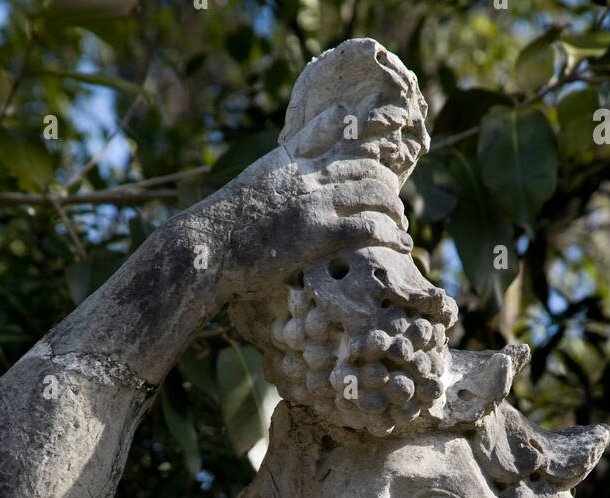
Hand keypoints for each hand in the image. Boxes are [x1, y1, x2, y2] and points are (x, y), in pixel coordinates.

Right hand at [201, 102, 413, 301]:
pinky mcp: (318, 234)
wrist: (208, 247)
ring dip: (395, 214)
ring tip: (400, 230)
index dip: (369, 157)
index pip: (343, 137)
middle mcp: (308, 175)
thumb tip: (298, 180)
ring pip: (375, 196)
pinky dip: (390, 236)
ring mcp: (315, 203)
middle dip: (388, 191)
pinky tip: (401, 246)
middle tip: (395, 212)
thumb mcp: (254, 183)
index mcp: (292, 159)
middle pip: (367, 169)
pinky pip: (368, 228)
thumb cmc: (226, 226)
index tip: (381, 176)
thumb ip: (282, 170)